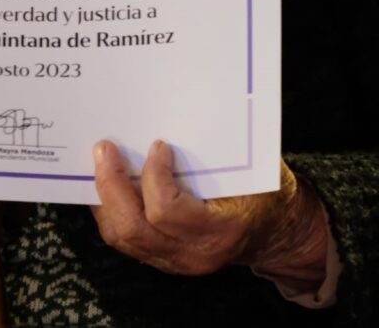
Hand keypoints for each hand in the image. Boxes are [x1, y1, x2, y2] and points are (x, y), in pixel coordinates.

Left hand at [91, 139, 328, 288]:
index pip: (166, 211)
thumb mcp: (252, 170)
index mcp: (217, 232)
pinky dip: (113, 211)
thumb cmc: (268, 193)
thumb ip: (217, 155)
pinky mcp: (166, 260)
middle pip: (133, 228)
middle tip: (104, 149)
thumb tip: (180, 117)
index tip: (157, 145)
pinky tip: (108, 186)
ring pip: (124, 237)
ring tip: (99, 164)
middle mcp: (192, 254)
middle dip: (111, 186)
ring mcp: (176, 262)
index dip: (153, 176)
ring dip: (106, 198)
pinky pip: (128, 239)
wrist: (279, 232)